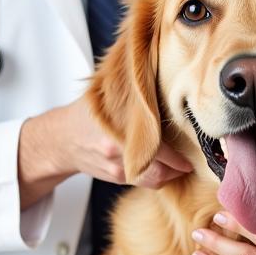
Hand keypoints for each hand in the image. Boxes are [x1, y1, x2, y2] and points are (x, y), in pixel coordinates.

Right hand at [18, 94, 191, 207]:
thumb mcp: (109, 96)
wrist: (61, 139)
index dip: (177, 154)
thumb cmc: (88, 113)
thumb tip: (164, 72)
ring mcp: (117, 170)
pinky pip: (146, 182)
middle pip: (159, 170)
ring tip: (183, 162)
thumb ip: (135, 91)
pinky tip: (167, 166)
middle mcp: (117, 153)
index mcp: (116, 132)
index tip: (194, 147)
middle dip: (179, 166)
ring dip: (171, 173)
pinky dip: (159, 176)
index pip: (156, 149)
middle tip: (194, 157)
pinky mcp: (117, 179)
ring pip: (155, 180)